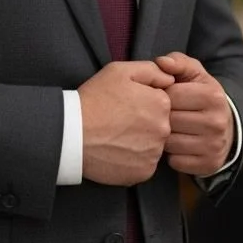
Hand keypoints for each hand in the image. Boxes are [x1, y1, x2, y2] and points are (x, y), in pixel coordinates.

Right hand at [78, 60, 173, 185]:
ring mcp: (154, 153)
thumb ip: (151, 70)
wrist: (71, 133)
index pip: (160, 103)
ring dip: (138, 142)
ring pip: (152, 146)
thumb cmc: (94, 99)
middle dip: (142, 123)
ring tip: (115, 137)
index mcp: (161, 103)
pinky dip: (132, 160)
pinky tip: (115, 152)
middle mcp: (164, 129)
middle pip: (158, 125)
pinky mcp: (144, 172)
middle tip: (117, 122)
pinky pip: (144, 164)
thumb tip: (170, 79)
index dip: (141, 103)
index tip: (124, 105)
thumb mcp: (119, 71)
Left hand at [155, 52, 233, 176]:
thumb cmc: (200, 95)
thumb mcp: (194, 74)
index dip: (161, 95)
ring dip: (164, 137)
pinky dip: (172, 155)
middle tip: (165, 115)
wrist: (226, 126)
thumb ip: (177, 62)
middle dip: (161, 117)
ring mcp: (215, 145)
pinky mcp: (209, 164)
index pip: (170, 95)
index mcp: (213, 96)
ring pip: (169, 142)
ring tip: (171, 129)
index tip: (165, 97)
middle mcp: (217, 121)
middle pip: (169, 120)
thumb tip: (161, 62)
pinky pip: (175, 162)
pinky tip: (178, 146)